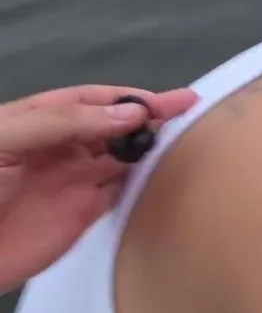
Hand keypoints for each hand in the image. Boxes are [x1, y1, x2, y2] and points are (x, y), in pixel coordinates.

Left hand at [0, 85, 196, 292]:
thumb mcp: (4, 138)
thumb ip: (62, 123)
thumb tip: (129, 115)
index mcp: (38, 120)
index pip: (93, 101)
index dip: (131, 98)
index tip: (170, 101)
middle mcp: (61, 147)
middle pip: (114, 126)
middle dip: (150, 119)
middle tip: (191, 115)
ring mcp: (73, 180)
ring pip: (122, 157)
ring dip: (151, 149)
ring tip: (189, 141)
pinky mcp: (83, 214)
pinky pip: (121, 193)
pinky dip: (145, 184)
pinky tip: (166, 176)